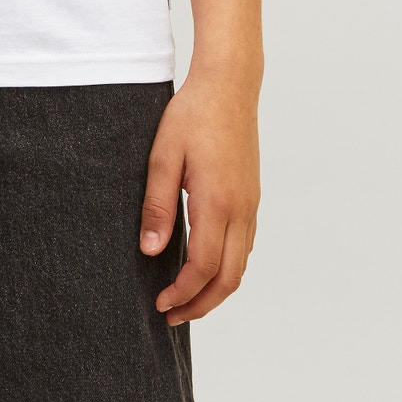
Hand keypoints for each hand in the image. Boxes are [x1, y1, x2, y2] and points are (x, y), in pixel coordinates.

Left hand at [138, 66, 260, 325]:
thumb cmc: (192, 115)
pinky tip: (204, 266)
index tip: (160, 304)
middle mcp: (241, 209)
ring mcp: (250, 204)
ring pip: (240, 265)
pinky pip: (244, 246)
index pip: (204, 267)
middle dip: (201, 304)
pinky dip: (226, 268)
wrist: (229, 86)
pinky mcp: (252, 196)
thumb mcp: (162, 157)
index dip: (183, 293)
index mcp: (217, 202)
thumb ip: (157, 206)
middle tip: (171, 315)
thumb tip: (149, 251)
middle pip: (229, 278)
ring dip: (215, 290)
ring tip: (185, 298)